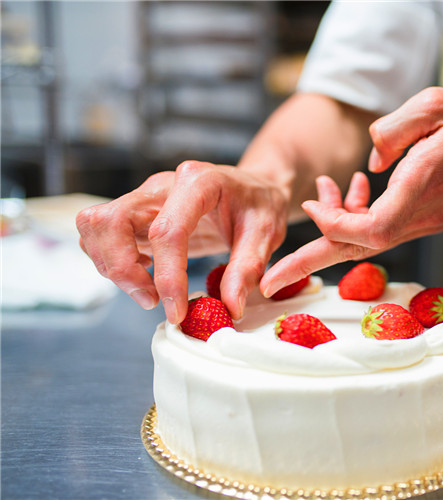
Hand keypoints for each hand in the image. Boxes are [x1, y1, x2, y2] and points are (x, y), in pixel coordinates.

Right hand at [76, 161, 288, 322]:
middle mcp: (162, 185)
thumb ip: (248, 268)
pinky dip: (112, 261)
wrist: (254, 187)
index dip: (167, 276)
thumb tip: (229, 307)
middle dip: (122, 269)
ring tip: (150, 292)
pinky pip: (102, 234)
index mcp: (198, 182)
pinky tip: (145, 276)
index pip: (167, 230)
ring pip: (96, 226)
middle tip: (153, 301)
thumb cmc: (260, 205)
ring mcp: (144, 197)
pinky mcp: (136, 213)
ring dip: (112, 266)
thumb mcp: (268, 234)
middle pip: (111, 221)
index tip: (177, 312)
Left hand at [261, 87, 442, 294]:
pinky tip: (350, 195)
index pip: (372, 228)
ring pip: (371, 242)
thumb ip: (393, 130)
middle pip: (362, 249)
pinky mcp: (430, 219)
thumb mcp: (435, 105)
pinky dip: (358, 222)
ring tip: (309, 220)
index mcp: (424, 186)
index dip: (335, 224)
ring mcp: (429, 221)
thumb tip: (367, 164)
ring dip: (334, 235)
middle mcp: (425, 214)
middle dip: (313, 263)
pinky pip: (386, 230)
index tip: (312, 207)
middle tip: (271, 280)